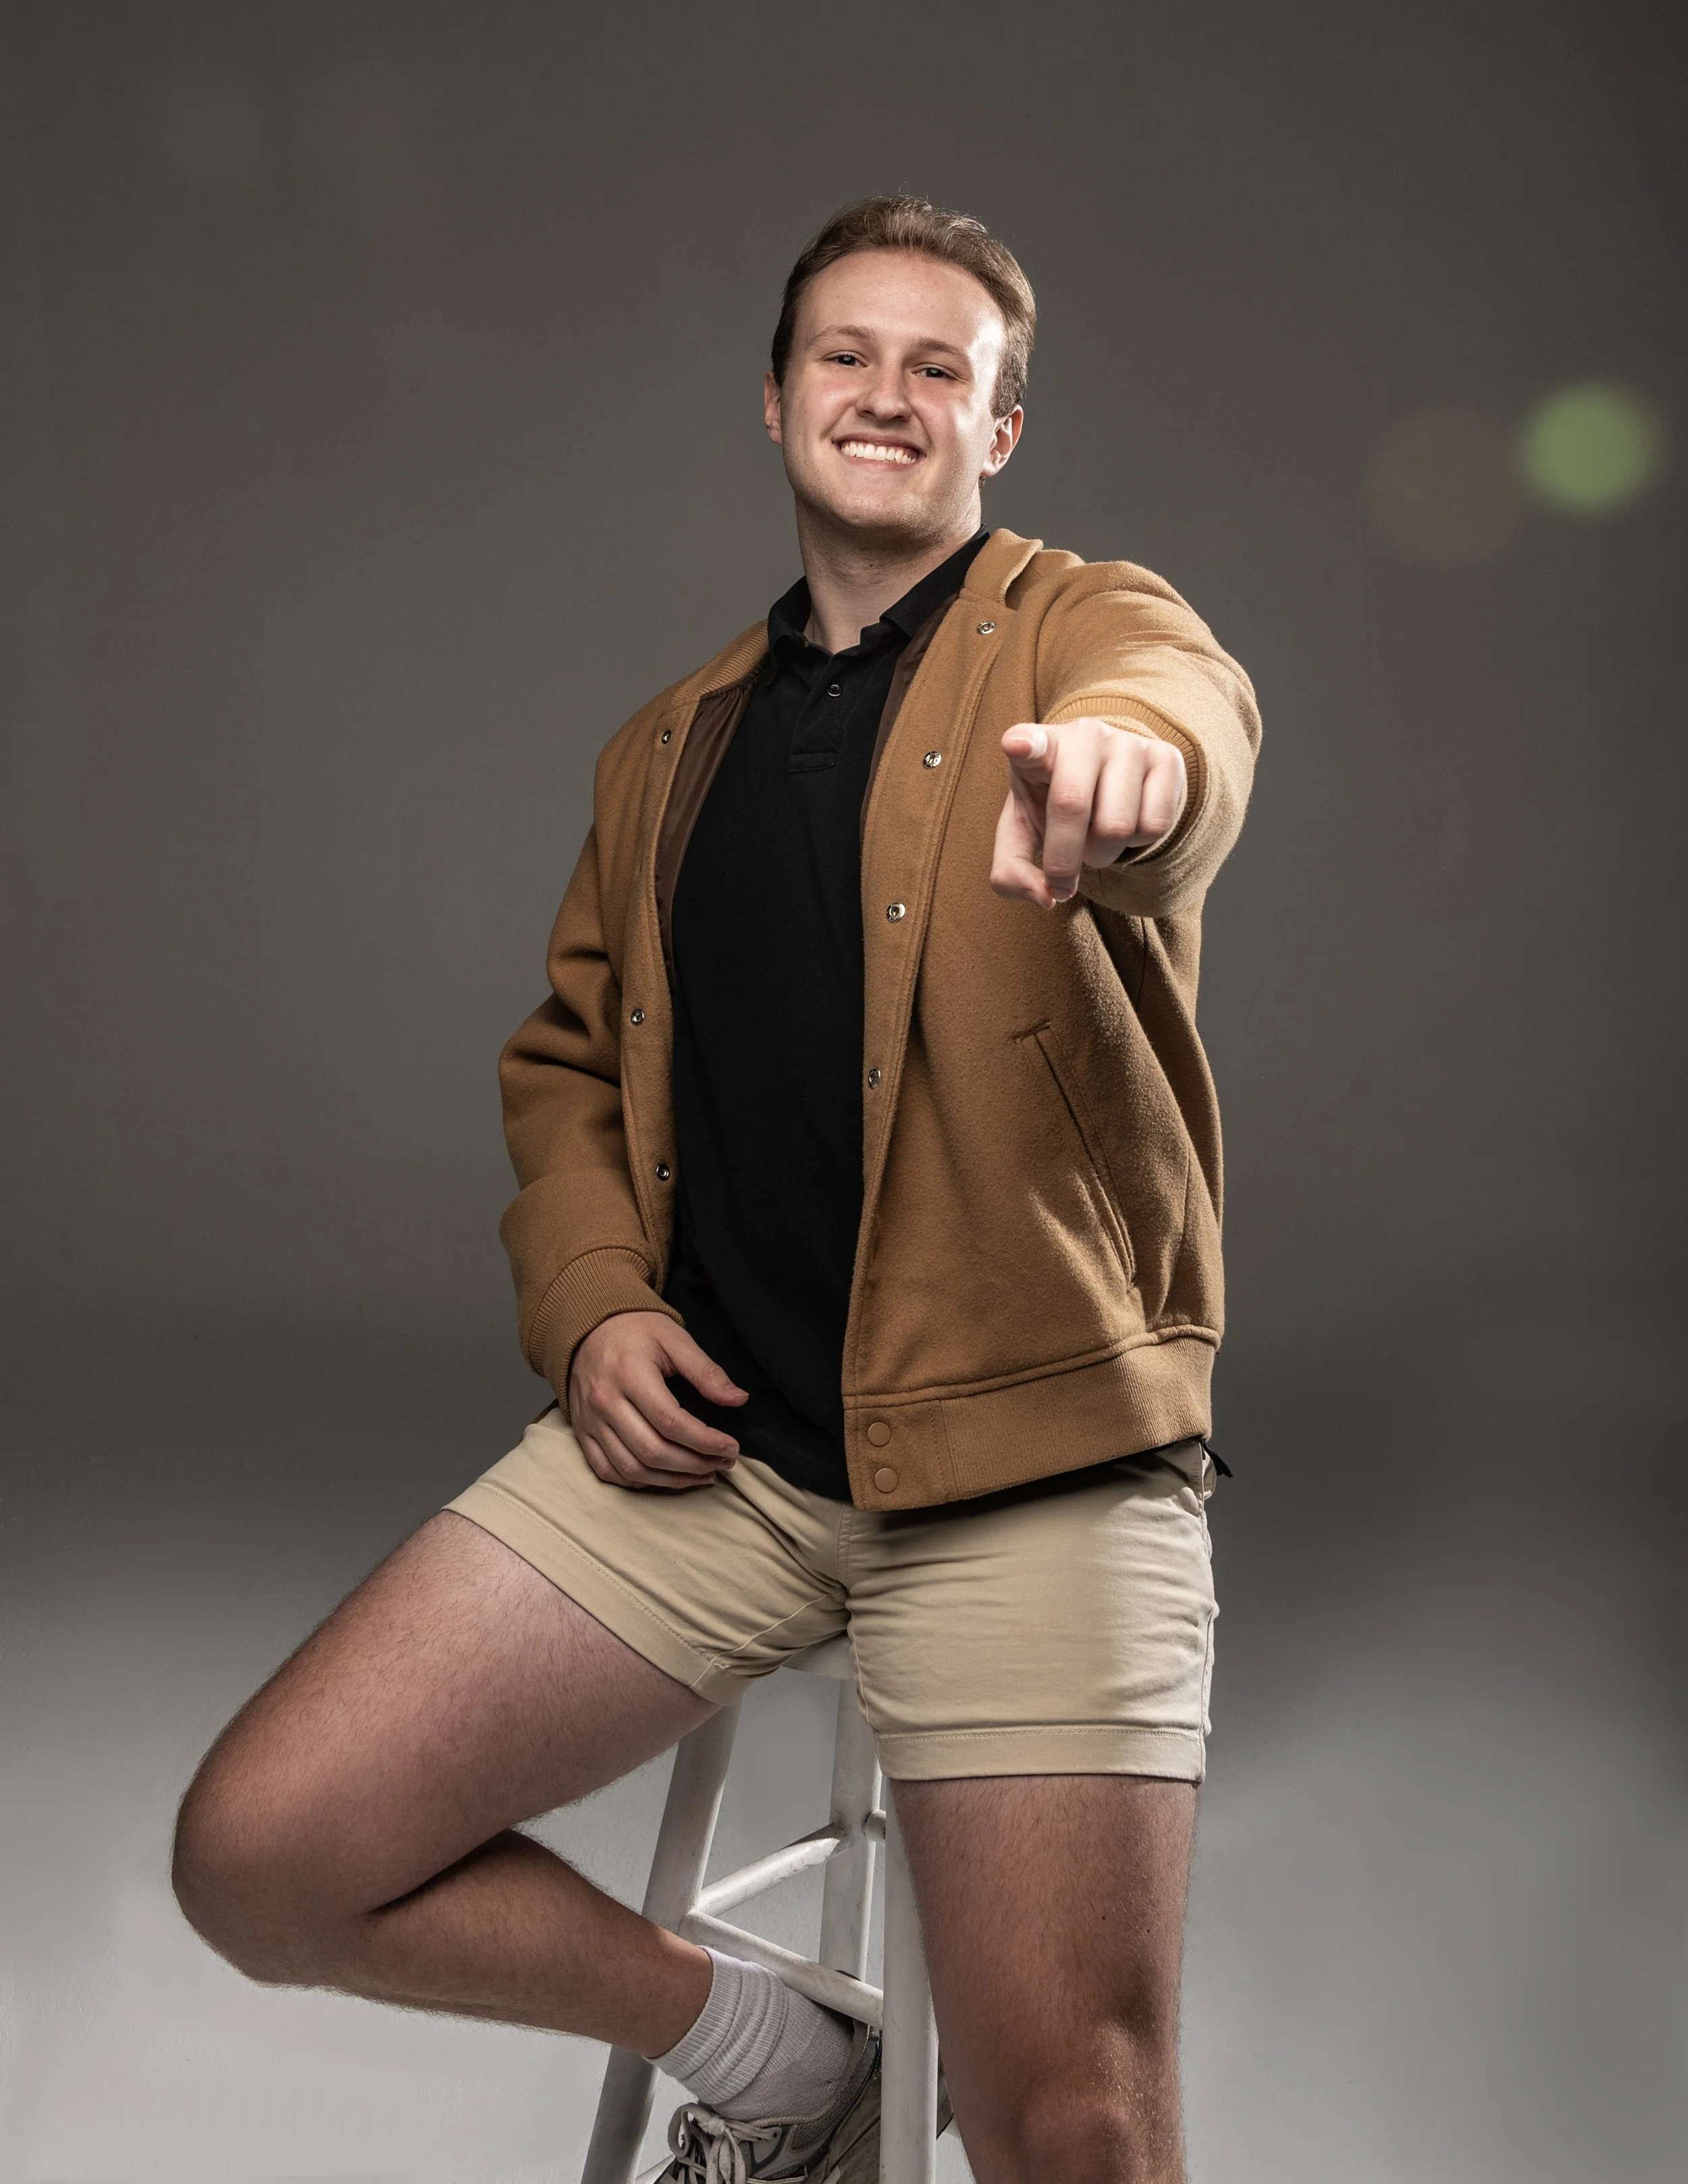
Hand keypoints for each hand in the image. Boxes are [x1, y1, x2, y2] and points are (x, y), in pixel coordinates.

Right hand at [567, 1311, 747, 1491]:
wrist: (588, 1327)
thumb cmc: (636, 1331)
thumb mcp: (675, 1339)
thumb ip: (705, 1371)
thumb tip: (739, 1399)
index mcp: (630, 1374)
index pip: (671, 1422)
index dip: (706, 1442)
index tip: (731, 1448)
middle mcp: (605, 1402)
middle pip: (652, 1451)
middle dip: (695, 1464)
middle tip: (723, 1463)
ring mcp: (590, 1421)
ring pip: (631, 1468)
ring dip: (672, 1480)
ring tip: (703, 1474)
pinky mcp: (581, 1433)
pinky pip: (607, 1471)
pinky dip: (639, 1482)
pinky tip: (666, 1477)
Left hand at [991, 717, 1186, 907]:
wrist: (1106, 778)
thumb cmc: (1052, 805)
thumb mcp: (1023, 832)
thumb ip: (1012, 869)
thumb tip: (1046, 897)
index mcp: (1039, 746)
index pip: (1030, 741)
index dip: (1024, 745)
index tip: (1017, 747)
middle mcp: (1084, 734)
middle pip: (1072, 805)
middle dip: (1063, 860)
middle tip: (1062, 878)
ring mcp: (1128, 743)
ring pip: (1117, 826)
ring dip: (1102, 854)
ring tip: (1094, 839)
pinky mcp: (1166, 758)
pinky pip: (1154, 826)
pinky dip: (1136, 843)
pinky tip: (1127, 823)